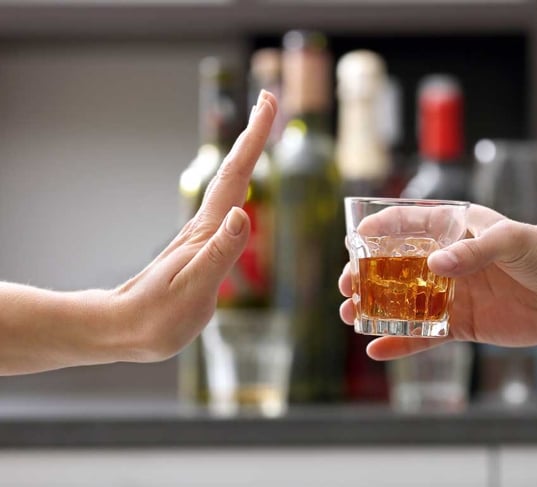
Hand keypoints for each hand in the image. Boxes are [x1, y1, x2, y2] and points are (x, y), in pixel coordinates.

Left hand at [112, 90, 277, 361]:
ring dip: (246, 158)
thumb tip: (244, 213)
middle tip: (267, 102)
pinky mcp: (200, 252)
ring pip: (229, 189)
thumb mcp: (196, 288)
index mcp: (207, 230)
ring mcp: (202, 238)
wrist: (124, 329)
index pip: (237, 176)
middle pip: (234, 172)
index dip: (253, 138)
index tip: (266, 102)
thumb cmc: (159, 315)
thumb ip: (221, 251)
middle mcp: (205, 226)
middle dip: (253, 136)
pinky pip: (226, 210)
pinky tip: (240, 196)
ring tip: (258, 138)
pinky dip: (239, 190)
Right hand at [339, 204, 536, 359]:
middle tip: (347, 285)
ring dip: (376, 307)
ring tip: (350, 314)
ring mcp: (453, 294)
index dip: (380, 231)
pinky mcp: (462, 324)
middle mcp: (449, 261)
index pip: (410, 225)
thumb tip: (435, 265)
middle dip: (367, 275)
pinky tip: (377, 349)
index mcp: (456, 230)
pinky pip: (425, 335)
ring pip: (404, 301)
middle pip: (397, 267)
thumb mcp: (513, 240)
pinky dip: (401, 342)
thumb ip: (474, 251)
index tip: (354, 239)